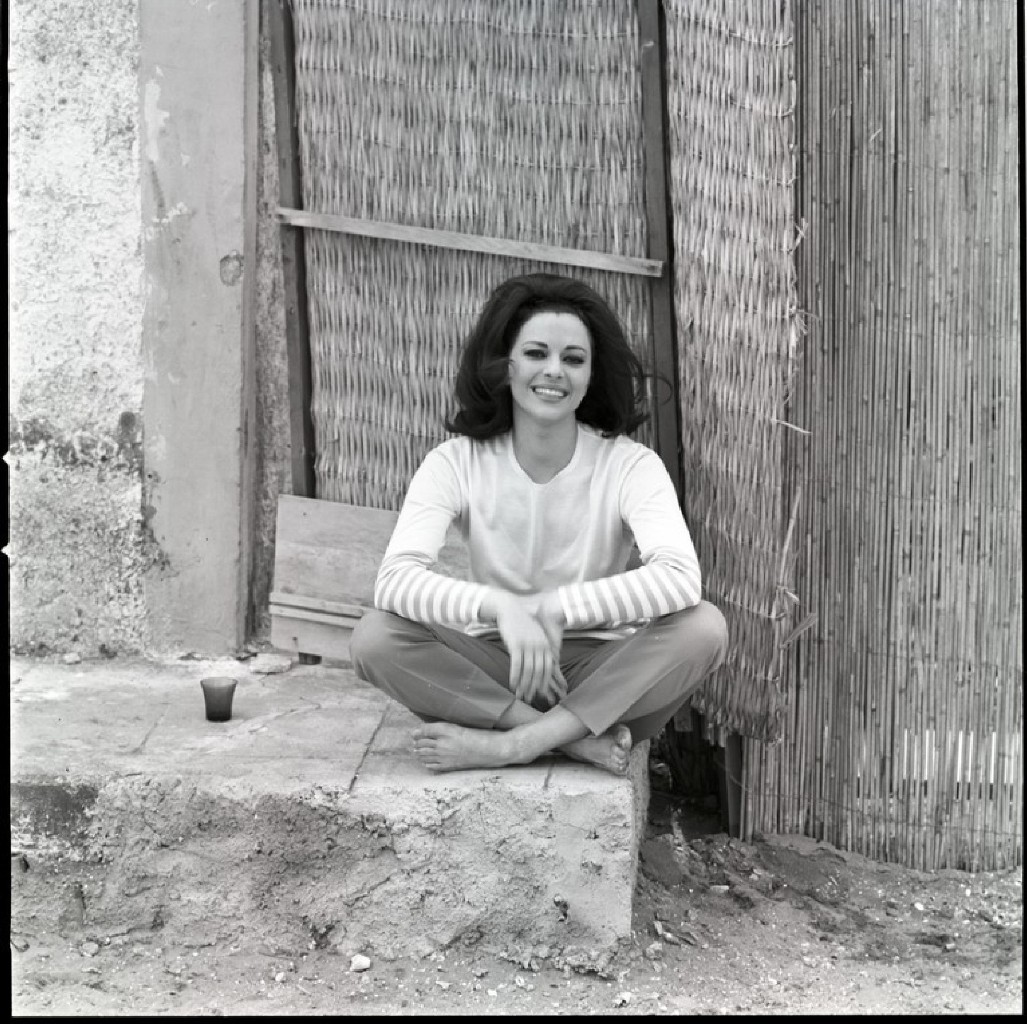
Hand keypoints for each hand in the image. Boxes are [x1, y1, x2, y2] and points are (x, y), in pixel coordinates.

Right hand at [485, 591, 565, 705]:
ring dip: (524, 685)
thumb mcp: (535, 635)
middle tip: (529, 698)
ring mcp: (528, 645)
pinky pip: (517, 664)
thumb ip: (540, 647)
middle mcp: (539, 645)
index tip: (540, 692)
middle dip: (534, 687)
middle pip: (539, 671)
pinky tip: (512, 684)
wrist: (510, 609)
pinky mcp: (516, 644)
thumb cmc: (522, 624)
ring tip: (520, 694)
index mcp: (545, 644)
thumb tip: (543, 662)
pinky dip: (515, 676)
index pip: (548, 667)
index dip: (544, 681)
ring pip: (528, 670)